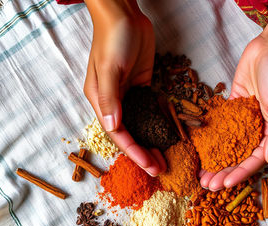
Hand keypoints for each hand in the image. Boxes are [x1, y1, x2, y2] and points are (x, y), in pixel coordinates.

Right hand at [83, 0, 165, 174]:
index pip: (117, 134)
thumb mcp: (109, 68)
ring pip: (140, 126)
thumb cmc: (113, 39)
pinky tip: (167, 136)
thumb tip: (113, 127)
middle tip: (161, 169)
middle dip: (143, 153)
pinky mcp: (142, 87)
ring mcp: (128, 95)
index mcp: (100, 101)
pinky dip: (157, 126)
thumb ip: (110, 98)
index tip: (149, 166)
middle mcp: (113, 102)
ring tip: (165, 159)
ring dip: (151, 142)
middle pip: (129, 134)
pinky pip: (149, 112)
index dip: (133, 152)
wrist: (125, 14)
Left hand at [200, 10, 267, 189]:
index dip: (239, 174)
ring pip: (228, 146)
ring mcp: (243, 120)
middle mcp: (258, 130)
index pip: (254, 161)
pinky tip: (198, 149)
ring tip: (201, 174)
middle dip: (223, 172)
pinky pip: (221, 127)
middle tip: (207, 185)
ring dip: (215, 161)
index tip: (224, 185)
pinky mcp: (232, 107)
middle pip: (238, 157)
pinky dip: (211, 139)